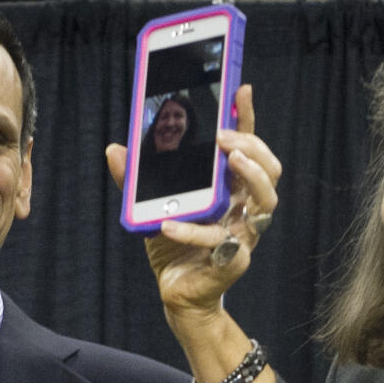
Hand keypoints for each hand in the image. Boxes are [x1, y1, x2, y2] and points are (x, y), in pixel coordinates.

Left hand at [105, 85, 283, 327]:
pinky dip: (193, 232)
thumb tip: (115, 149)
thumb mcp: (150, 205)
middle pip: (268, 170)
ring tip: (229, 159)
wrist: (177, 292)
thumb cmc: (173, 245)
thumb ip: (135, 179)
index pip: (248, 147)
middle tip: (225, 136)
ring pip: (265, 202)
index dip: (247, 119)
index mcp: (230, 189)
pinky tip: (169, 224)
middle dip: (252, 146)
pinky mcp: (233, 261)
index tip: (240, 89)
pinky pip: (220, 243)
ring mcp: (243, 234)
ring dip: (251, 176)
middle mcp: (244, 208)